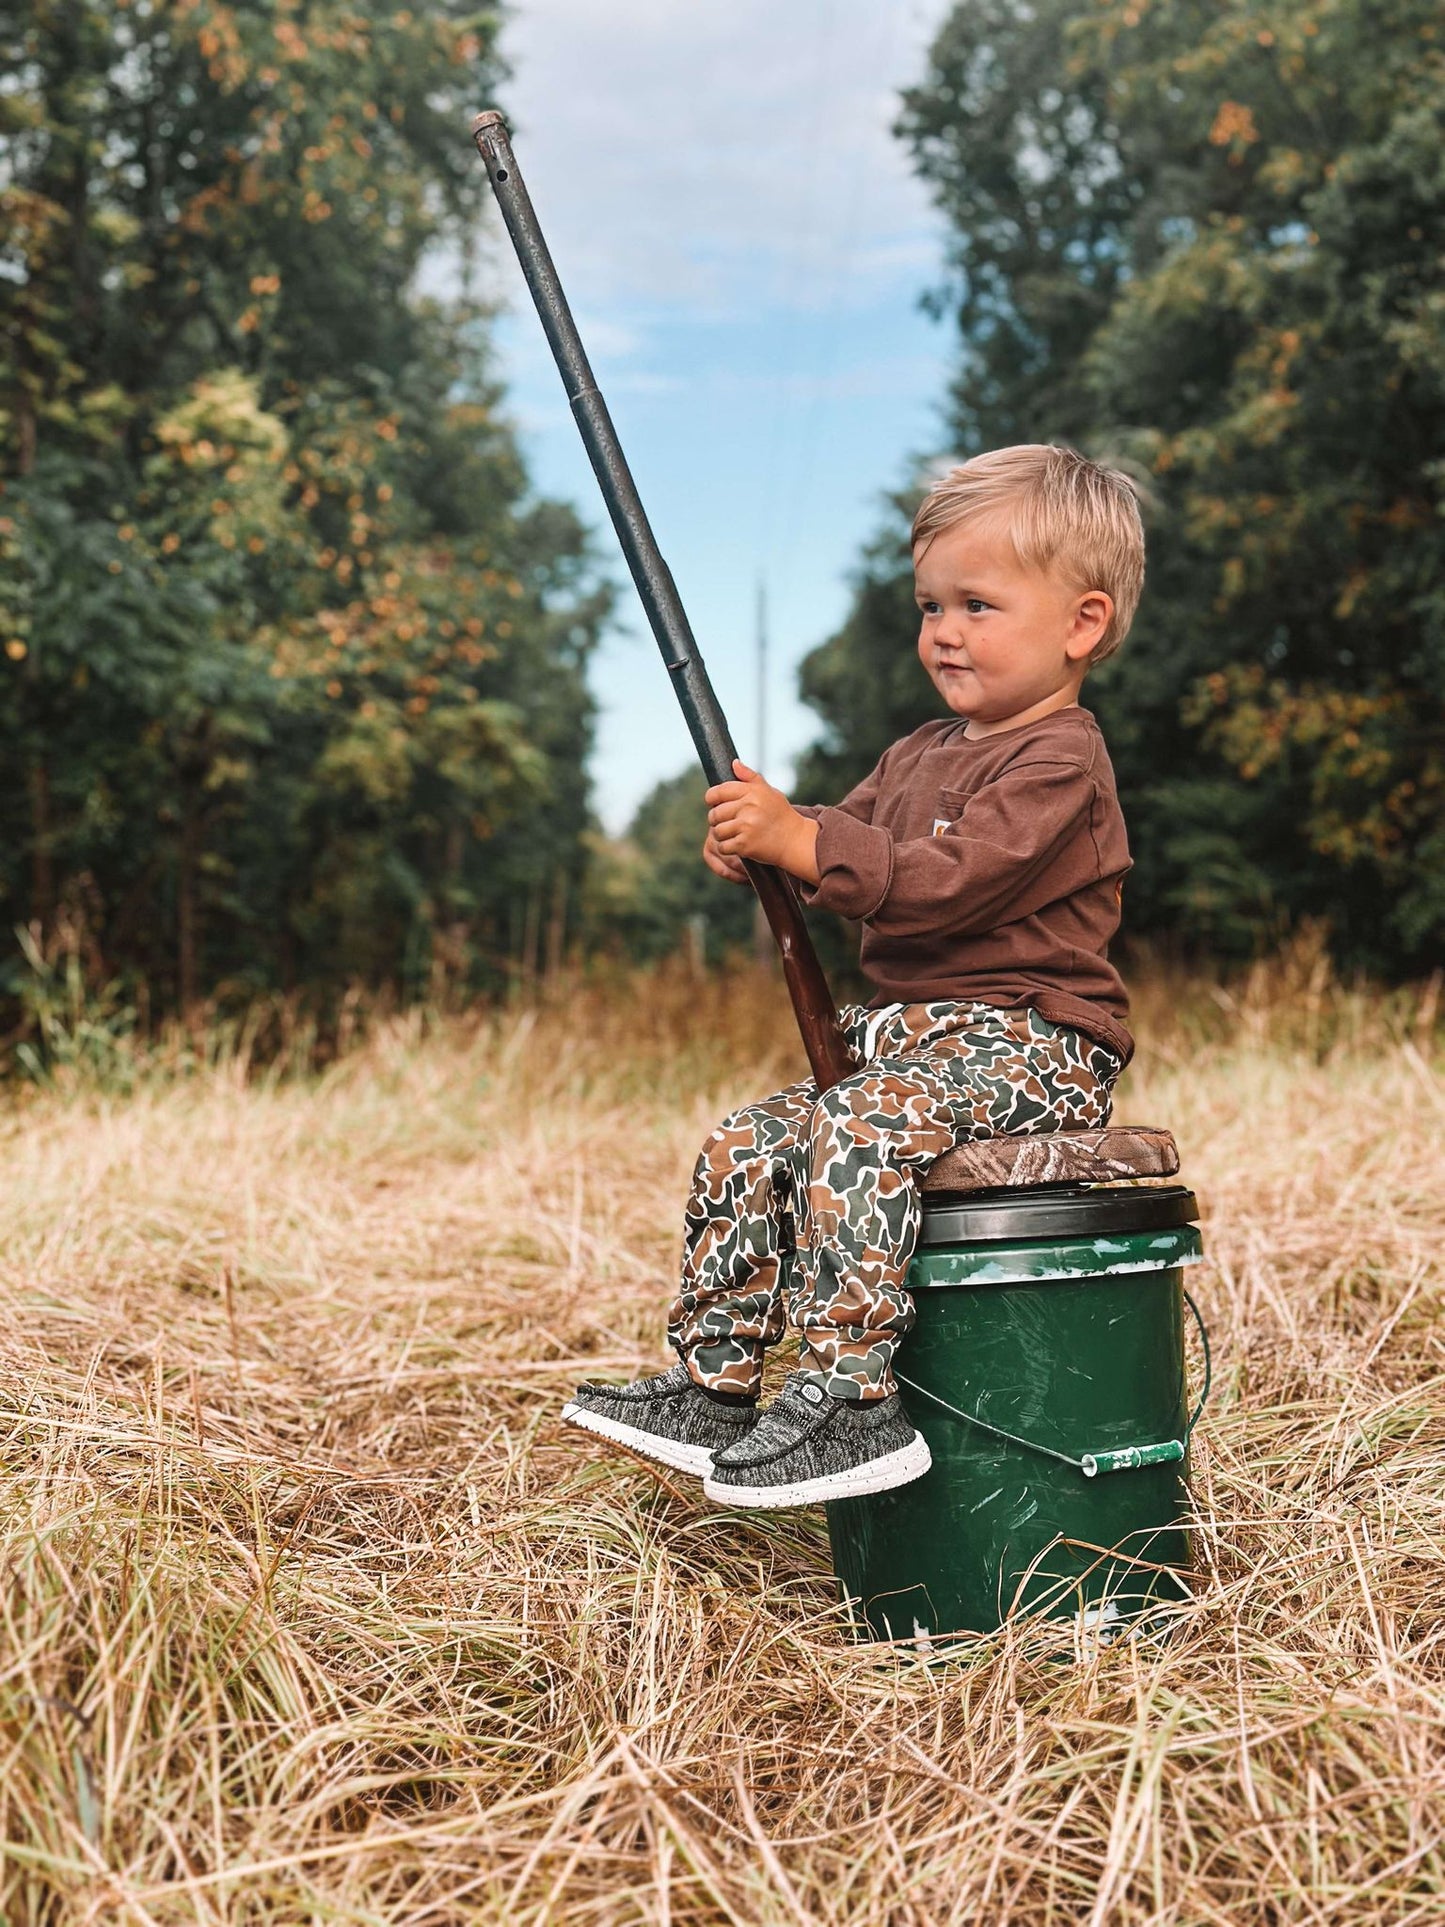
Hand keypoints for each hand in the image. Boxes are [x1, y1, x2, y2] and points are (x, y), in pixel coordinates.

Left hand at [704, 761, 820, 883]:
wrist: (794, 840)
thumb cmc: (780, 815)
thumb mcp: (769, 791)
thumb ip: (750, 777)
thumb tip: (734, 763)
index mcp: (753, 792)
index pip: (719, 792)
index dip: (712, 798)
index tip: (715, 803)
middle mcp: (749, 807)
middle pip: (715, 813)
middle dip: (717, 819)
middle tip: (727, 821)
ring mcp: (746, 826)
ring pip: (717, 831)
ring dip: (721, 835)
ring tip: (732, 833)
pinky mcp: (745, 845)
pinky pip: (723, 846)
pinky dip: (726, 848)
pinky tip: (736, 844)